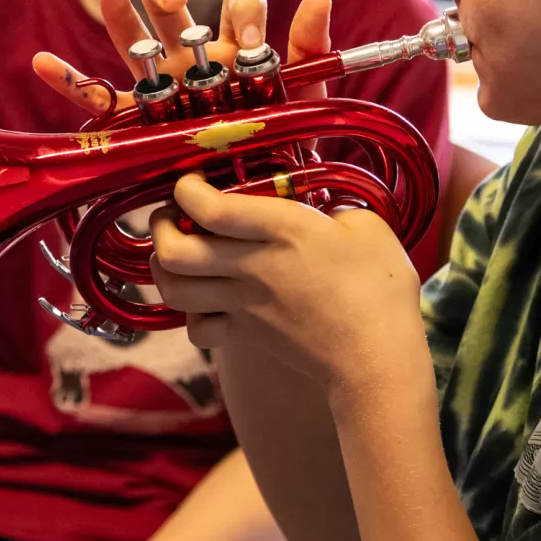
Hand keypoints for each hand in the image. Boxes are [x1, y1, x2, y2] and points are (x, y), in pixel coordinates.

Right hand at [32, 0, 334, 118]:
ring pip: (136, 46)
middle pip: (176, 15)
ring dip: (121, 18)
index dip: (240, 10)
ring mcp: (162, 90)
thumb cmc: (286, 143)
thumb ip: (311, 50)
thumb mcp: (307, 98)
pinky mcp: (135, 125)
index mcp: (238, 47)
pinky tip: (42, 62)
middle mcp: (195, 61)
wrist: (261, 202)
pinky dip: (68, 82)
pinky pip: (97, 102)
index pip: (237, 6)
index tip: (244, 32)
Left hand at [150, 173, 428, 396]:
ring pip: (174, 290)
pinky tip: (205, 299)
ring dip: (164, 268)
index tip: (192, 180)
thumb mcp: (368, 227)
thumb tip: (319, 206)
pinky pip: (196, 328)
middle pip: (173, 252)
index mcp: (281, 230)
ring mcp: (243, 305)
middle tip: (172, 215)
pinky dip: (190, 314)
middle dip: (159, 228)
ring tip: (177, 252)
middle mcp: (251, 267)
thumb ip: (335, 207)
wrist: (376, 361)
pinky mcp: (245, 336)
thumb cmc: (381, 291)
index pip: (208, 208)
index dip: (186, 189)